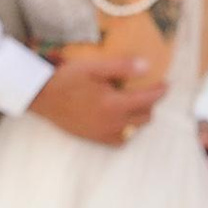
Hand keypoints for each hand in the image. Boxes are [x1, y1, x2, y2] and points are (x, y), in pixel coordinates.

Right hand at [28, 50, 156, 147]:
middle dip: (151, 104)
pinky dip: (126, 132)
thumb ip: (122, 67)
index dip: (160, 91)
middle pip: (145, 117)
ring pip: (134, 130)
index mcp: (114, 104)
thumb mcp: (94, 67)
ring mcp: (103, 133)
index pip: (148, 99)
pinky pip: (119, 141)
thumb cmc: (67, 79)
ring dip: (139, 118)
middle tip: (149, 92)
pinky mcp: (94, 138)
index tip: (166, 84)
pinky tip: (121, 121)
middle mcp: (112, 123)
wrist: (42, 97)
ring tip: (136, 105)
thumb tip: (147, 67)